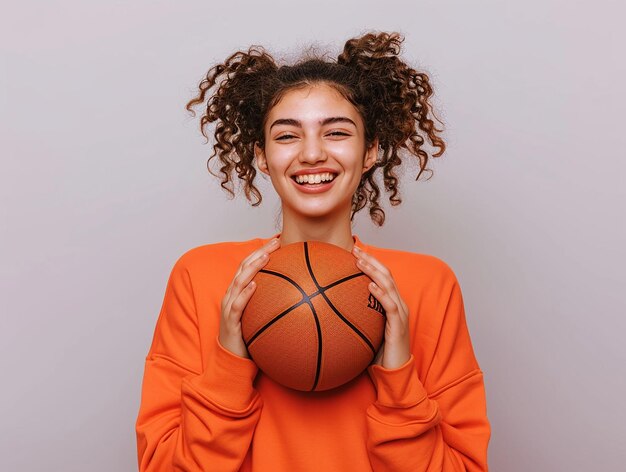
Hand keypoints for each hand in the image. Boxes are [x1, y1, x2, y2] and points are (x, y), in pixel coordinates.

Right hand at [219, 238, 280, 357]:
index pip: (249, 266)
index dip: (262, 252)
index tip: (278, 241)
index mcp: (239, 292)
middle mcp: (232, 295)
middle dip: (259, 253)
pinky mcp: (230, 321)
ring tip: (265, 257)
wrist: (231, 361)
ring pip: (239, 282)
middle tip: (275, 242)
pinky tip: (254, 285)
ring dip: (252, 267)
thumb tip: (300, 297)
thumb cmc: (248, 337)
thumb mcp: (262, 317)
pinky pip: (237, 305)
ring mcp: (229, 307)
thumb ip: (273, 304)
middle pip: (244, 267)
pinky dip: (245, 293)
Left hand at [352, 245, 410, 369]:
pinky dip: (381, 293)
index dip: (370, 262)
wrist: (395, 372)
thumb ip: (355, 318)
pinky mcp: (399, 325)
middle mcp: (398, 304)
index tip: (354, 252)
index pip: (382, 276)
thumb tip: (329, 311)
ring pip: (389, 285)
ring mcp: (400, 314)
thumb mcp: (364, 331)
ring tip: (360, 261)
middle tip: (355, 249)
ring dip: (374, 271)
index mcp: (392, 303)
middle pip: (386, 274)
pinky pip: (390, 306)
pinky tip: (370, 285)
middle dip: (370, 260)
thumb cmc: (379, 353)